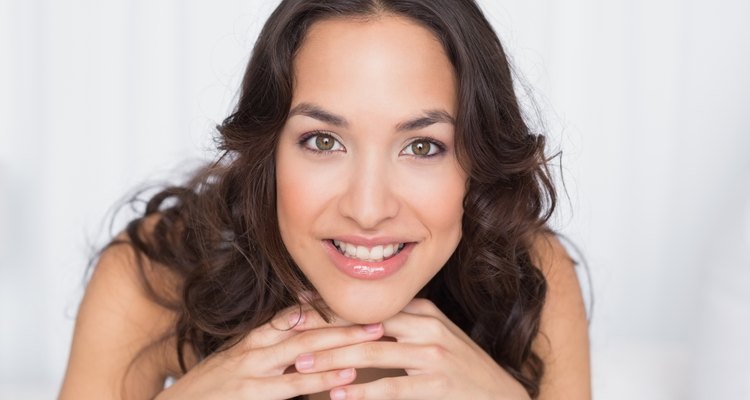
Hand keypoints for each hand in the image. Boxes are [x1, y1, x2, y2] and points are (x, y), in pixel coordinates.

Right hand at [155, 303, 385, 399]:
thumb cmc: (209, 390)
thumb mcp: (236, 362)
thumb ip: (266, 348)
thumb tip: (297, 333)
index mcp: (254, 338)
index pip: (296, 314)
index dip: (328, 307)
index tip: (357, 301)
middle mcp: (255, 347)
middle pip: (308, 327)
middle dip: (345, 321)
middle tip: (379, 316)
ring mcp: (254, 370)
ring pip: (306, 350)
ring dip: (343, 343)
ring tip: (374, 338)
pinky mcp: (253, 394)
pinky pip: (295, 385)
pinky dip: (323, 379)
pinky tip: (347, 376)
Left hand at [293, 298, 530, 399]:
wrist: (501, 395)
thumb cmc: (461, 366)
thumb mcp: (436, 335)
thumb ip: (403, 324)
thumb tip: (361, 320)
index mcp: (423, 311)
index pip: (368, 307)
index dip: (331, 309)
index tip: (298, 311)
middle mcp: (426, 327)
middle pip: (364, 326)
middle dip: (324, 333)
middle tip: (290, 341)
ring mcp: (432, 355)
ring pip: (371, 354)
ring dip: (332, 362)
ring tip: (303, 368)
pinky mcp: (436, 385)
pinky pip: (390, 388)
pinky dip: (361, 393)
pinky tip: (337, 396)